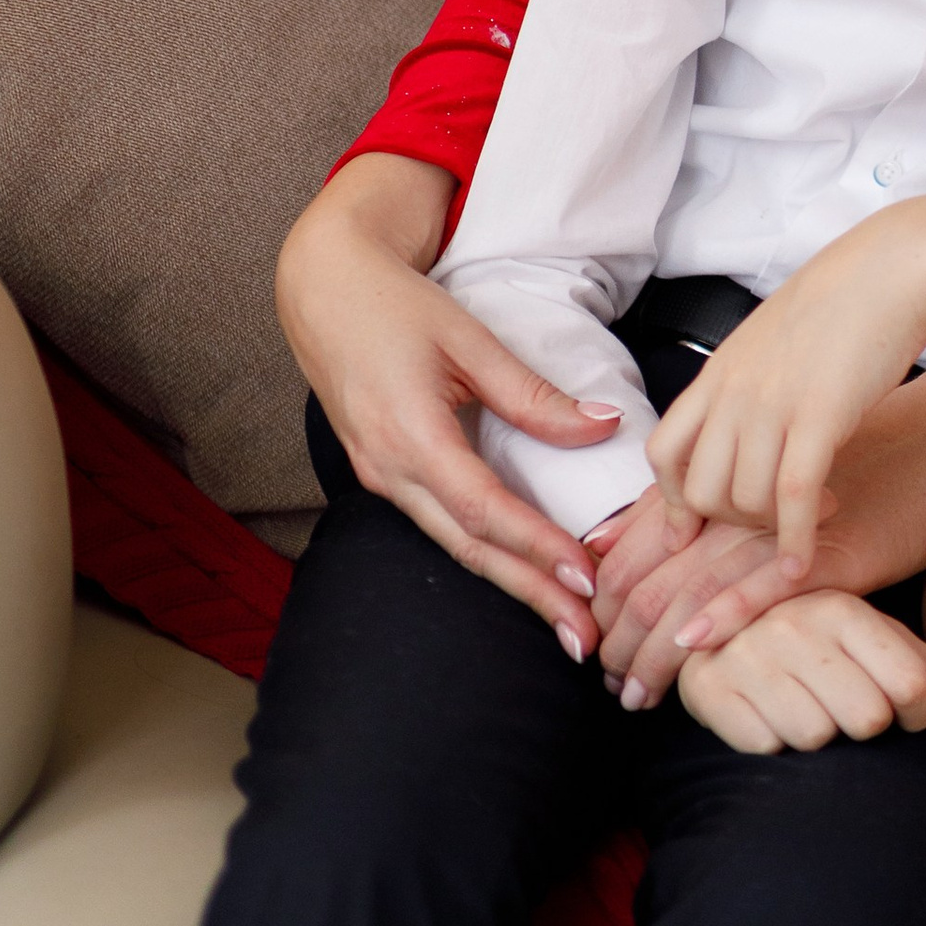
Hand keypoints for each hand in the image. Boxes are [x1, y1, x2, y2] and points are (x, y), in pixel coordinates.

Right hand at [276, 154, 622, 651]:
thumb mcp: (469, 340)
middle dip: (531, 594)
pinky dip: (485, 551)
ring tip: (563, 615)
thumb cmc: (396, 305)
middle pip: (470, 549)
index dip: (538, 547)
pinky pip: (440, 524)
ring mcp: (381, 478)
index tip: (587, 577)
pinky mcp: (384, 474)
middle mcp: (390, 472)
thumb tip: (601, 426)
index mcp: (410, 437)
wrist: (323, 288)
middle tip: (585, 637)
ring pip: (454, 544)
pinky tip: (518, 568)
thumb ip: (532, 394)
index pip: (485, 510)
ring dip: (511, 582)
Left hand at [590, 487, 807, 708]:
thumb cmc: (807, 491)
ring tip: (639, 695)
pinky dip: (723, 616)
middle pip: (654, 581)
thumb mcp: (728, 497)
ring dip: (658, 653)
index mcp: (704, 492)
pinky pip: (763, 586)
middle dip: (622, 643)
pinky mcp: (820, 552)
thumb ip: (662, 514)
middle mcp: (733, 508)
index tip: (594, 648)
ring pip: (695, 590)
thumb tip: (596, 546)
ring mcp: (775, 529)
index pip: (629, 557)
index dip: (603, 611)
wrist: (903, 474)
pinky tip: (694, 647)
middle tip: (611, 684)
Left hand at [649, 189, 925, 573]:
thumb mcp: (776, 335)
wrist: (896, 264)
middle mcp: (736, 390)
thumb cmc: (848, 296)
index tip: (690, 531)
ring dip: (773, 529)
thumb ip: (750, 379)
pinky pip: (792, 498)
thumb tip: (746, 418)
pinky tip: (802, 561)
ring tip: (815, 516)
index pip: (664, 450)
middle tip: (771, 521)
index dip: (672, 500)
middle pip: (700, 488)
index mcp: (721, 369)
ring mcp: (774, 403)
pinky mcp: (819, 416)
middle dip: (730, 522)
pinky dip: (794, 540)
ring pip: (744, 501)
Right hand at [674, 590, 925, 755]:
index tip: (907, 712)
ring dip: (818, 736)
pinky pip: (766, 746)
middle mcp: (795, 623)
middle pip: (868, 720)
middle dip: (866, 726)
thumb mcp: (879, 644)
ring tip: (804, 703)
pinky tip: (765, 712)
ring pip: (816, 737)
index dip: (920, 715)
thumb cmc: (823, 645)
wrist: (724, 627)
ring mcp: (749, 653)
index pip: (912, 687)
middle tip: (846, 705)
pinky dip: (771, 742)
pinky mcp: (709, 686)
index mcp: (844, 607)